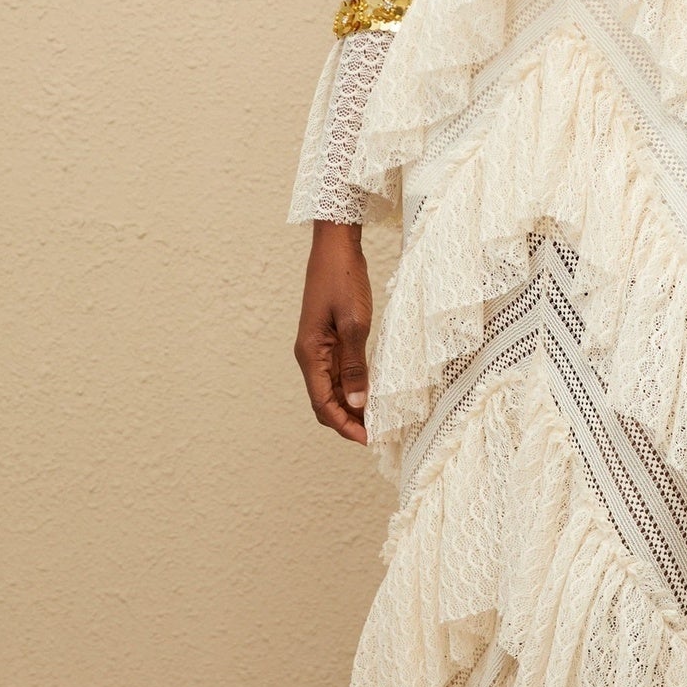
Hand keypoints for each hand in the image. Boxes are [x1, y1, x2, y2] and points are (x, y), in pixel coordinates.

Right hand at [294, 221, 372, 444]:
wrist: (335, 247)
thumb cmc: (343, 280)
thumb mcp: (355, 324)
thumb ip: (354, 365)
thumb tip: (357, 401)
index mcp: (310, 354)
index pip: (322, 404)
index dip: (344, 425)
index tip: (367, 439)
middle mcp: (309, 355)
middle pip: (324, 401)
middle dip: (347, 421)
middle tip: (376, 433)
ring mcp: (318, 346)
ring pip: (331, 388)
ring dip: (350, 405)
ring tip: (377, 417)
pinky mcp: (329, 337)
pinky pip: (338, 371)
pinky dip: (352, 385)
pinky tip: (371, 390)